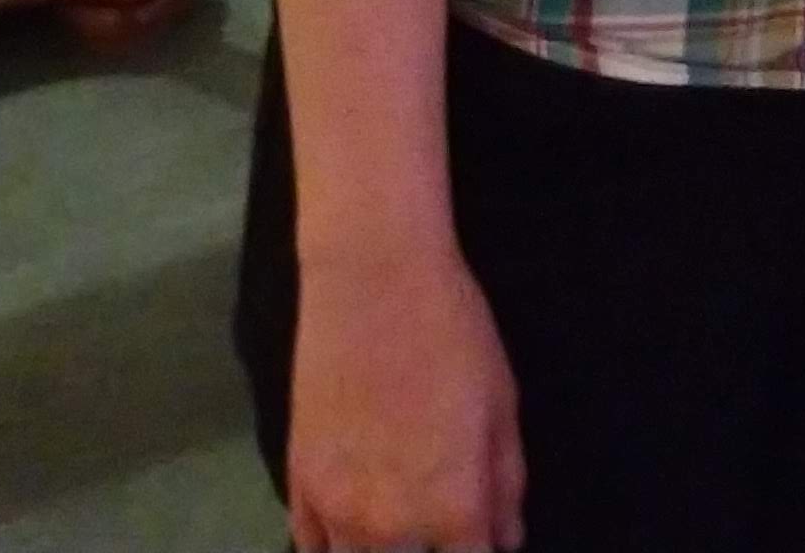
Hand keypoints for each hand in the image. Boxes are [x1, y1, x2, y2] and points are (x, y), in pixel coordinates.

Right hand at [288, 233, 525, 549]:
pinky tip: (351, 529)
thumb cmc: (452, 331)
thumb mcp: (502, 404)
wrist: (373, 278)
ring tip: (396, 531)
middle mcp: (394, 529)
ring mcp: (338, 512)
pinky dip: (333, 546)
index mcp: (455, 510)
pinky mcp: (298, 486)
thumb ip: (505, 482)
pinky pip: (310, 548)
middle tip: (440, 528)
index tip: (476, 538)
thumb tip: (505, 539)